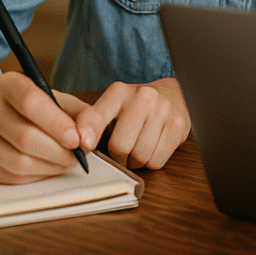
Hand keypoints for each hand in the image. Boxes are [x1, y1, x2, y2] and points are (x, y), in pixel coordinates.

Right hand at [0, 70, 88, 183]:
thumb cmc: (38, 109)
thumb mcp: (63, 101)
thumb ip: (84, 115)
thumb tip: (88, 139)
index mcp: (8, 83)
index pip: (30, 102)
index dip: (57, 124)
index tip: (77, 139)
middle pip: (24, 136)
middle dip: (58, 151)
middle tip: (76, 156)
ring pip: (17, 161)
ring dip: (49, 167)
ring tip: (65, 162)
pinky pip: (9, 176)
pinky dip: (35, 176)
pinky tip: (47, 167)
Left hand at [74, 78, 190, 169]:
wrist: (172, 96)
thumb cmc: (134, 108)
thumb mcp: (110, 108)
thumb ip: (91, 123)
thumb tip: (77, 144)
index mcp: (118, 92)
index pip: (97, 115)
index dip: (89, 131)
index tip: (85, 146)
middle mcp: (142, 97)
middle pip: (120, 146)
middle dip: (118, 156)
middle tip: (120, 151)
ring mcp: (163, 110)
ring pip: (140, 156)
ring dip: (135, 161)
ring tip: (137, 147)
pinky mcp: (178, 125)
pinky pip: (157, 160)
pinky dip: (151, 161)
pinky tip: (152, 147)